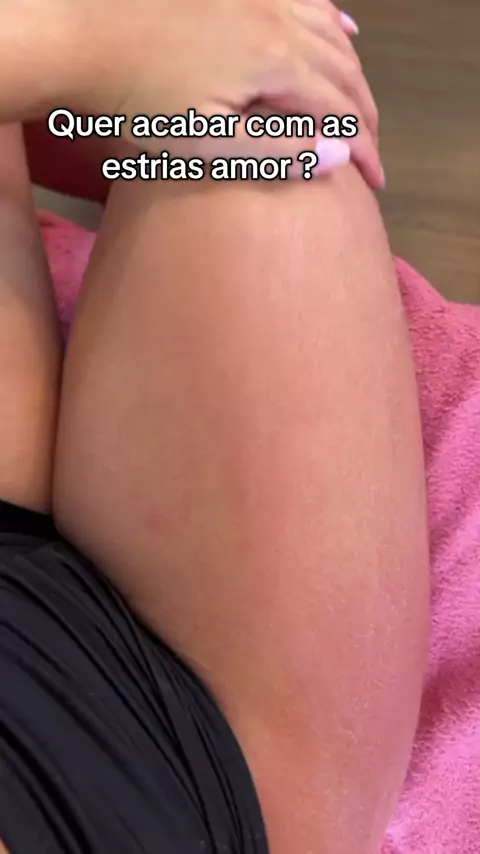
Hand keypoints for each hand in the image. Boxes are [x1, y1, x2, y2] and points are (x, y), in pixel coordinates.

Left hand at [64, 0, 381, 186]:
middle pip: (346, 71)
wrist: (81, 36)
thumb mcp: (205, 144)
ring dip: (356, 73)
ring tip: (365, 108)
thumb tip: (338, 155)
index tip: (375, 182)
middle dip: (367, 116)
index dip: (366, 150)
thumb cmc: (136, 100)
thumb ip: (275, 153)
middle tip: (372, 154)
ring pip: (333, 32)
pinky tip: (342, 28)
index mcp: (275, 63)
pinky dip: (333, 19)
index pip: (342, 112)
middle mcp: (278, 19)